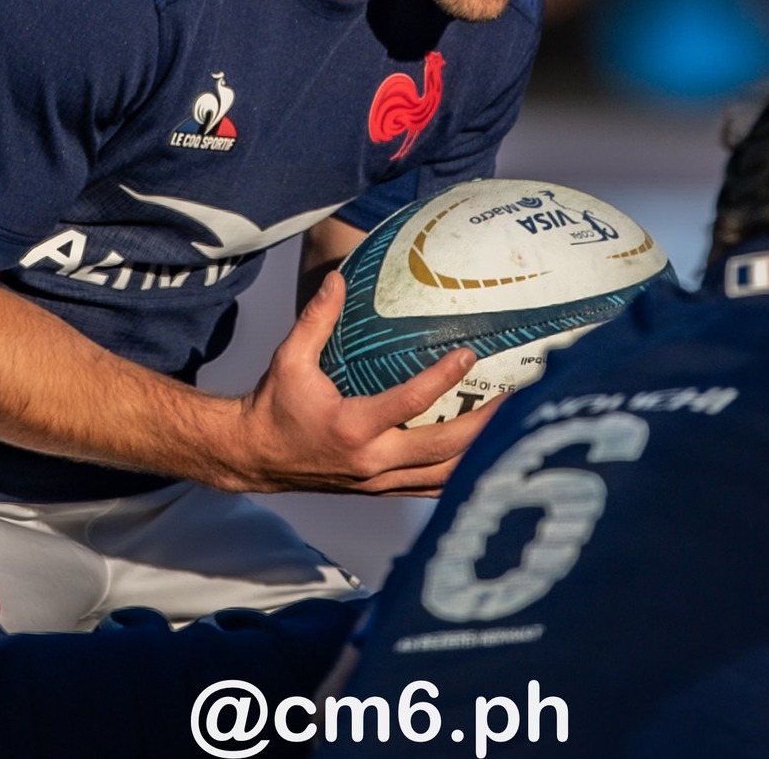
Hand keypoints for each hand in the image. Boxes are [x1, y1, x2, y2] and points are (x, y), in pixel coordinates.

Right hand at [219, 270, 499, 495]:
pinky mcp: (379, 491)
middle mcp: (371, 461)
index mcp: (351, 427)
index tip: (470, 353)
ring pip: (442, 476)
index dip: (443, 378)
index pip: (410, 402)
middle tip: (514, 396)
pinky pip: (429, 487)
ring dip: (478, 452)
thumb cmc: (274, 404)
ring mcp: (378, 482)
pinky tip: (483, 454)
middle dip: (482, 424)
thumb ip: (317, 319)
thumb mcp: (289, 359)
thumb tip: (337, 278)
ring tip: (509, 424)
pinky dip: (459, 473)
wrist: (254, 457)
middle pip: (443, 449)